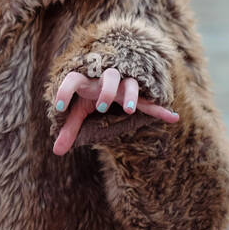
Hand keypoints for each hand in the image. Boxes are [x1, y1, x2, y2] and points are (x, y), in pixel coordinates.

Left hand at [51, 68, 178, 155]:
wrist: (108, 79)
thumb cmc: (90, 94)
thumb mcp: (78, 110)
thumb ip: (69, 129)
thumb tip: (57, 152)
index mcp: (87, 81)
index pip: (73, 80)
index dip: (64, 92)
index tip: (58, 107)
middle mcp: (106, 79)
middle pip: (110, 78)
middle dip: (106, 92)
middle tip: (101, 107)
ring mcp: (123, 85)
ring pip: (130, 83)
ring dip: (131, 95)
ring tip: (129, 109)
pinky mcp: (136, 94)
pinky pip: (149, 102)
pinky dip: (159, 110)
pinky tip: (172, 118)